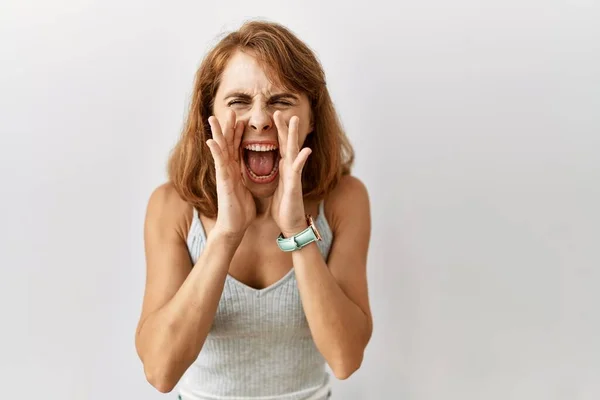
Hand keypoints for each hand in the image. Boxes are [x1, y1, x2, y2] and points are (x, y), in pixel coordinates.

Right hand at [206, 110, 255, 238]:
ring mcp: (223, 175)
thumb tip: (247, 173)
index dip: (238, 133)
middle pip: (227, 144)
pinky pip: (219, 164)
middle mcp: (227, 170)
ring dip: (217, 133)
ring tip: (213, 118)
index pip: (236, 148)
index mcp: (235, 171)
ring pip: (220, 150)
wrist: (235, 227)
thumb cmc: (240, 210)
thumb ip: (245, 178)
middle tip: (229, 110)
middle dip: (228, 127)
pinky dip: (216, 152)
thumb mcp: (245, 189)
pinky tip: (212, 141)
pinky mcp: (223, 182)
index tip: (240, 118)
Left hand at [271, 111, 312, 236]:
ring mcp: (294, 176)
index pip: (280, 146)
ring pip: (294, 152)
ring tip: (295, 121)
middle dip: (284, 127)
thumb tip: (281, 161)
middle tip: (280, 110)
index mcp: (284, 169)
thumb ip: (281, 172)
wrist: (290, 224)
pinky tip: (306, 150)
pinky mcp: (295, 186)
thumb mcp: (279, 186)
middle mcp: (290, 169)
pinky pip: (298, 171)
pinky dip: (301, 160)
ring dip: (294, 136)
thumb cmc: (284, 206)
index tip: (273, 116)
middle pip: (287, 144)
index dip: (277, 131)